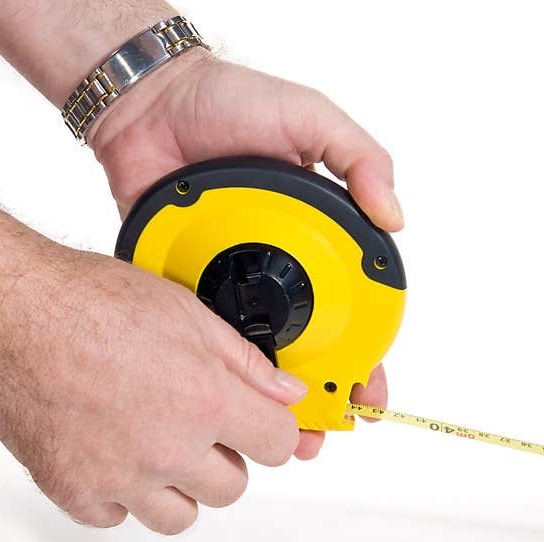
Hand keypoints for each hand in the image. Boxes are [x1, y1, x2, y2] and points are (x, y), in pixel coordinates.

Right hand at [0, 247, 306, 531]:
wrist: (10, 314)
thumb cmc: (86, 303)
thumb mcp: (186, 313)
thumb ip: (246, 362)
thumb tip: (286, 392)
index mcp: (205, 400)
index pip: (278, 445)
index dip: (274, 431)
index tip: (261, 425)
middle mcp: (167, 447)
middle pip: (232, 487)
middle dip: (222, 458)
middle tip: (197, 426)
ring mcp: (120, 477)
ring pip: (179, 516)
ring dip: (177, 486)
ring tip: (155, 444)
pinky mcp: (75, 492)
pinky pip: (116, 518)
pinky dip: (119, 495)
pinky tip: (111, 455)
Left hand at [88, 51, 399, 458]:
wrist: (148, 105)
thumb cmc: (228, 104)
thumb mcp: (308, 118)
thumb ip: (359, 158)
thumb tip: (395, 219)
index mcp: (315, 234)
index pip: (351, 305)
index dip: (365, 351)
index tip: (370, 393)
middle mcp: (275, 263)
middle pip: (308, 343)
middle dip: (323, 394)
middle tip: (328, 430)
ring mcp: (229, 277)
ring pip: (257, 354)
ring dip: (274, 399)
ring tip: (287, 436)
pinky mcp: (187, 282)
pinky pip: (206, 333)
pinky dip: (219, 372)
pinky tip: (230, 403)